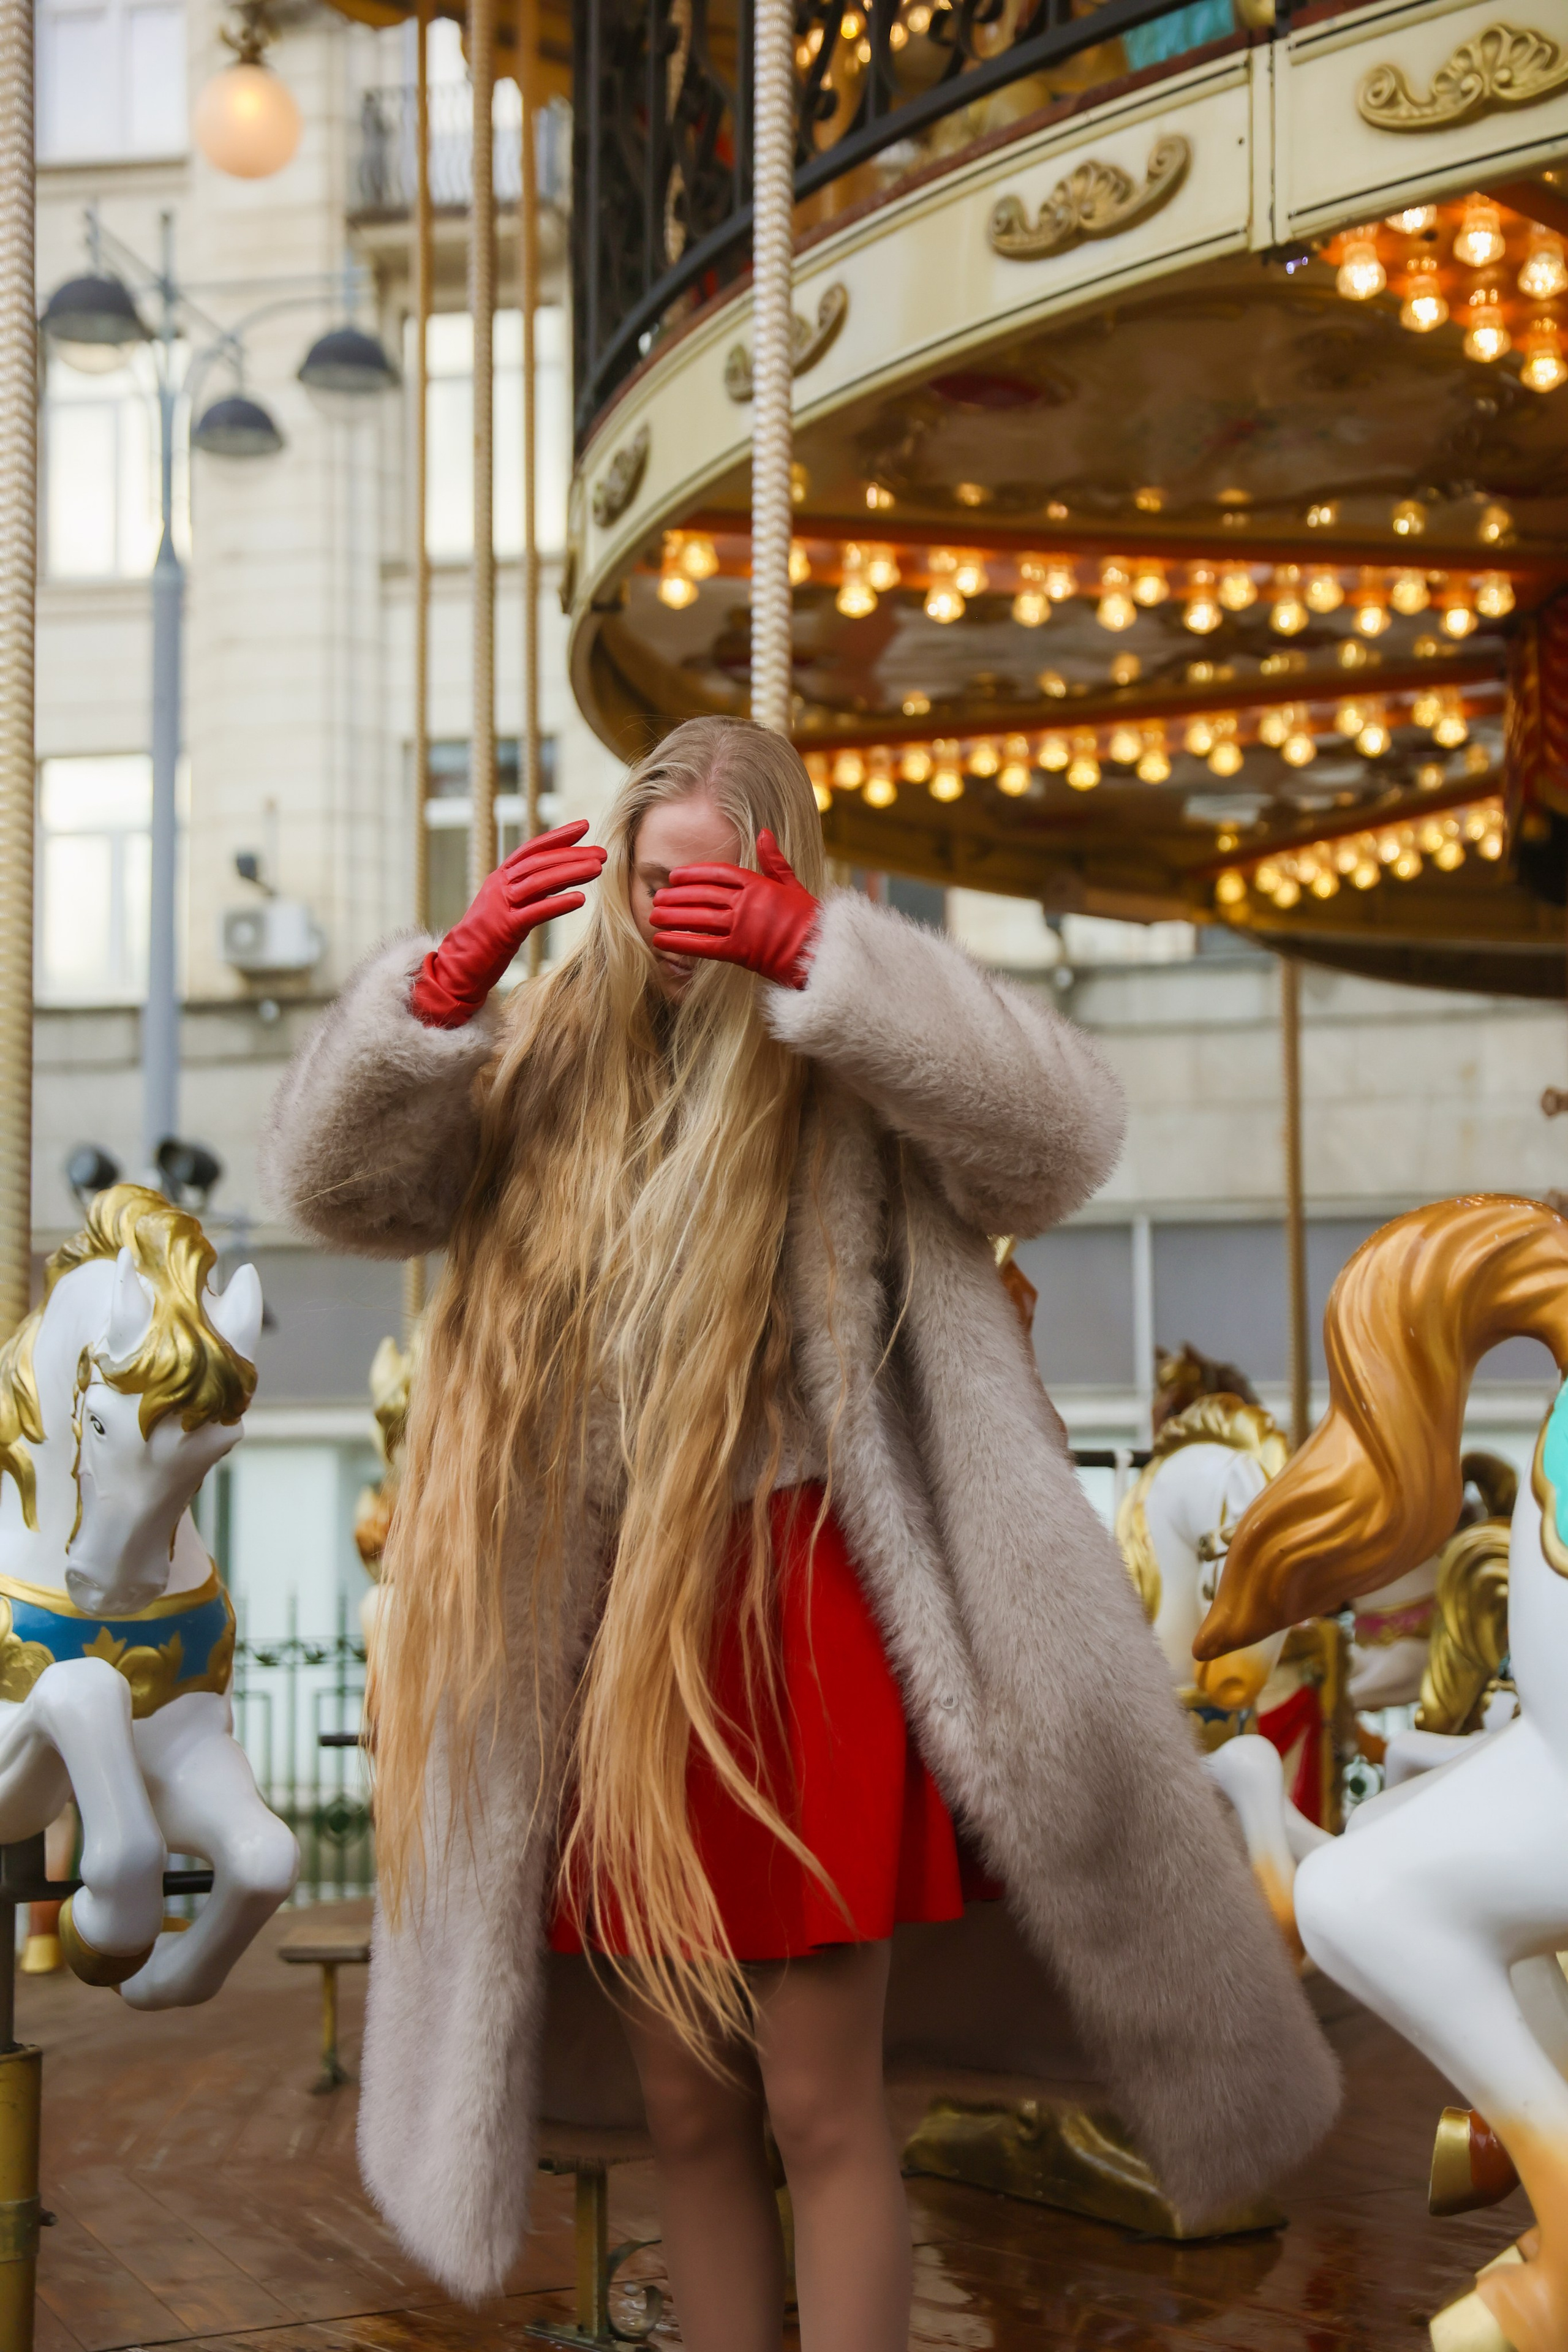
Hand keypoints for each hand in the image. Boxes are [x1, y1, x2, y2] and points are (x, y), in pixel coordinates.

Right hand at [410, 820, 605, 1027]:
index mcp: (500, 878)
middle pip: (539, 862)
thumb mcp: (507, 908)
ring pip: (539, 882)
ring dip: (570, 873)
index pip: (531, 849)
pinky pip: (535, 912)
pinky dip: (558, 904)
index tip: (584, 826)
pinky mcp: (505, 928)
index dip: (557, 837)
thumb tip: (559, 879)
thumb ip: (528, 891)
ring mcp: (501, 906)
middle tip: (602, 852)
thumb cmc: (486, 939)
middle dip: (572, 854)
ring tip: (597, 869)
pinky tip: (580, 899)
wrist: (458, 966)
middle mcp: (499, 886)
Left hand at [649, 831, 819, 990]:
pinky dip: (680, 942)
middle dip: (677, 896)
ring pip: (699, 918)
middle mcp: (747, 902)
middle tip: (657, 896)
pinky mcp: (740, 951)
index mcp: (758, 884)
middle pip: (703, 895)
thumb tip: (764, 832)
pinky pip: (703, 945)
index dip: (694, 873)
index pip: (719, 873)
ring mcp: (742, 926)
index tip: (675, 876)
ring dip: (673, 916)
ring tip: (652, 915)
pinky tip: (661, 941)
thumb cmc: (810, 920)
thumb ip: (774, 861)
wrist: (821, 951)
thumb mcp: (792, 885)